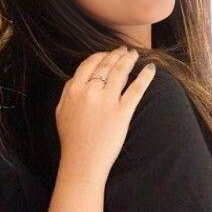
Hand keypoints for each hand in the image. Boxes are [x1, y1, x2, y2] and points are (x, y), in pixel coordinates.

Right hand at [56, 47, 155, 181]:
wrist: (82, 161)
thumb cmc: (71, 139)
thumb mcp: (61, 111)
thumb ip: (67, 92)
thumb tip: (75, 79)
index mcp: (74, 90)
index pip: (89, 64)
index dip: (100, 55)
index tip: (108, 53)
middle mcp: (90, 91)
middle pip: (106, 65)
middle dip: (117, 54)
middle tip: (124, 50)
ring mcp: (107, 101)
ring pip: (120, 72)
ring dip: (129, 60)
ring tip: (134, 55)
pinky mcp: (122, 112)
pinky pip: (136, 89)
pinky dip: (145, 77)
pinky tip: (150, 69)